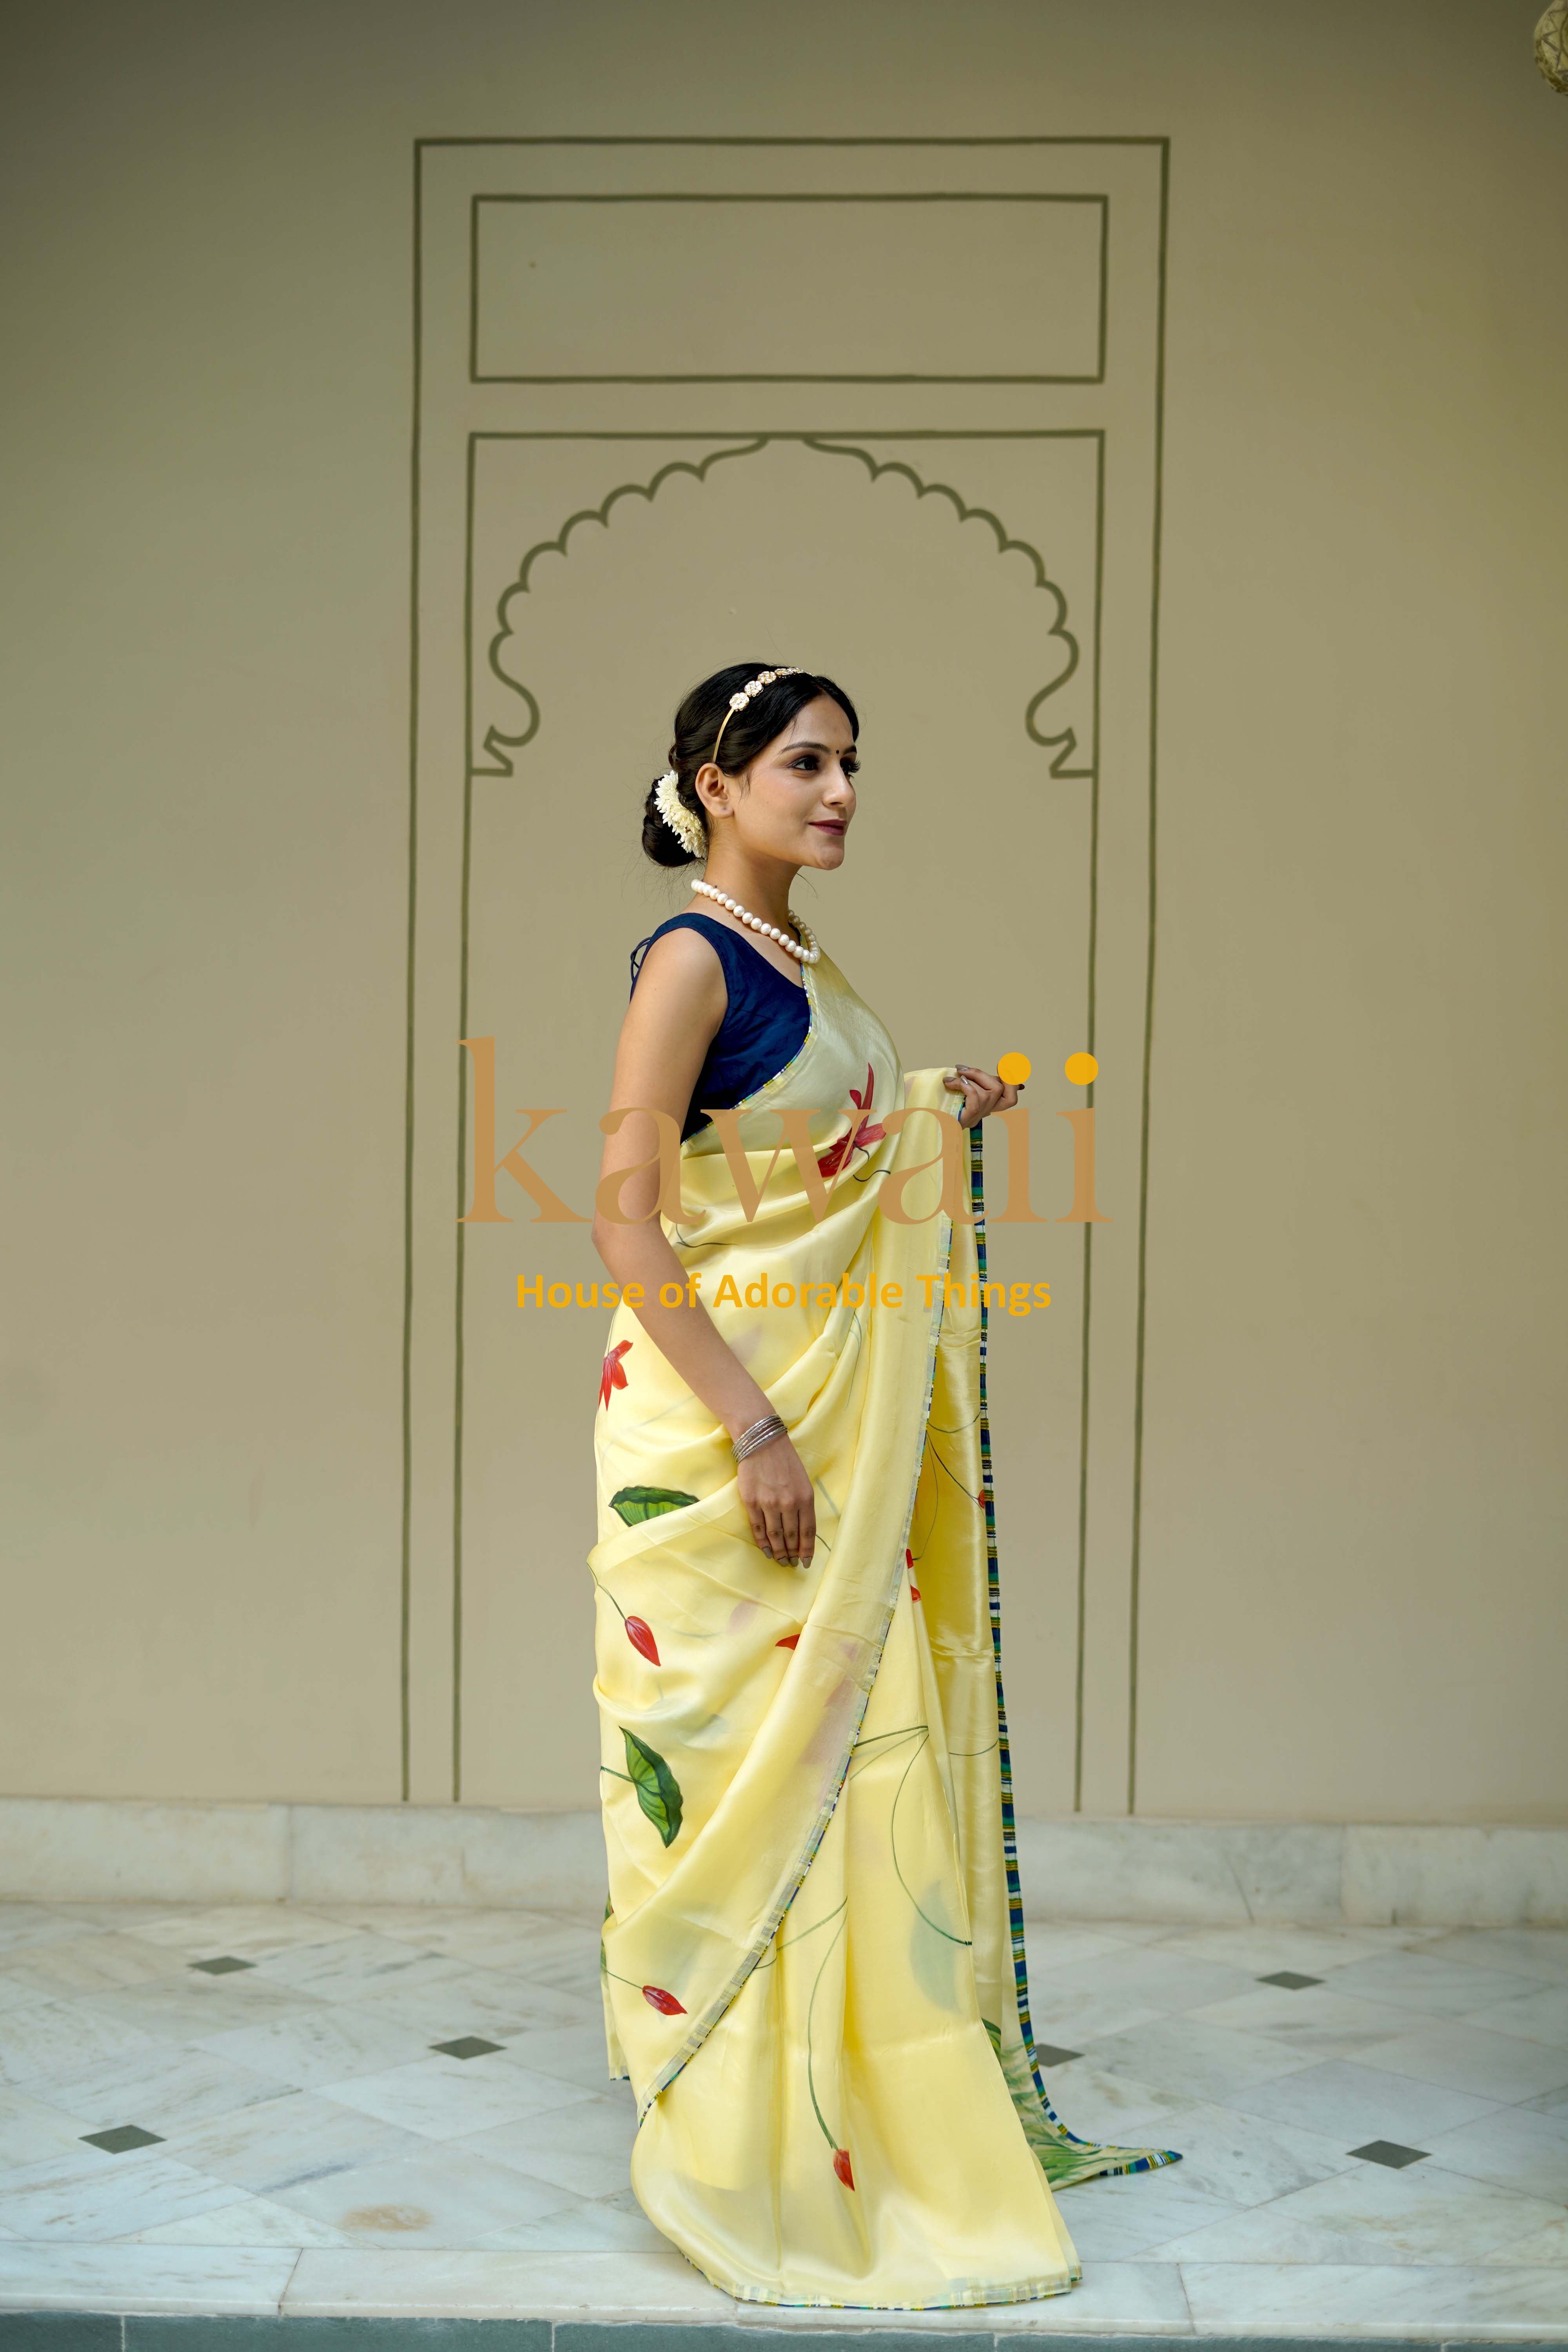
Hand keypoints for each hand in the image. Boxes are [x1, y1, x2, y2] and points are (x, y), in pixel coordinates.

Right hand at [738, 1433, 815, 1566]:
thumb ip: (803, 1505)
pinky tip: (766, 1551)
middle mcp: (788, 1502)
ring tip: (780, 1561)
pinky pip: (758, 1528)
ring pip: (775, 1535)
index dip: (807, 1549)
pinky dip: (762, 1542)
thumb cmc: (785, 1462)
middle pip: (791, 1536)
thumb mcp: (803, 1481)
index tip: (806, 1562)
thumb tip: (801, 1531)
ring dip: (778, 1551)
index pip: (808, 1531)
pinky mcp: (751, 1501)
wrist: (762, 1443)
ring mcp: (769, 1503)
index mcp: (805, 1497)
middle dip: (792, 1553)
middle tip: (791, 1564)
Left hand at [943, 1063, 1021, 1128]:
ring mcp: (977, 1117)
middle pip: (1001, 1090)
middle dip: (983, 1074)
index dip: (1012, 1081)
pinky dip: (966, 1087)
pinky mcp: (969, 1119)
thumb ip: (964, 1083)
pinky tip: (951, 1084)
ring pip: (988, 1093)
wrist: (925, 1127)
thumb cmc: (937, 1109)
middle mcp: (984, 1112)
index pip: (1010, 1097)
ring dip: (969, 1079)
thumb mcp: (954, 1093)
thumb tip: (963, 1070)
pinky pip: (977, 1099)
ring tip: (952, 1078)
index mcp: (984, 1106)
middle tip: (963, 1069)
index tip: (1003, 1065)